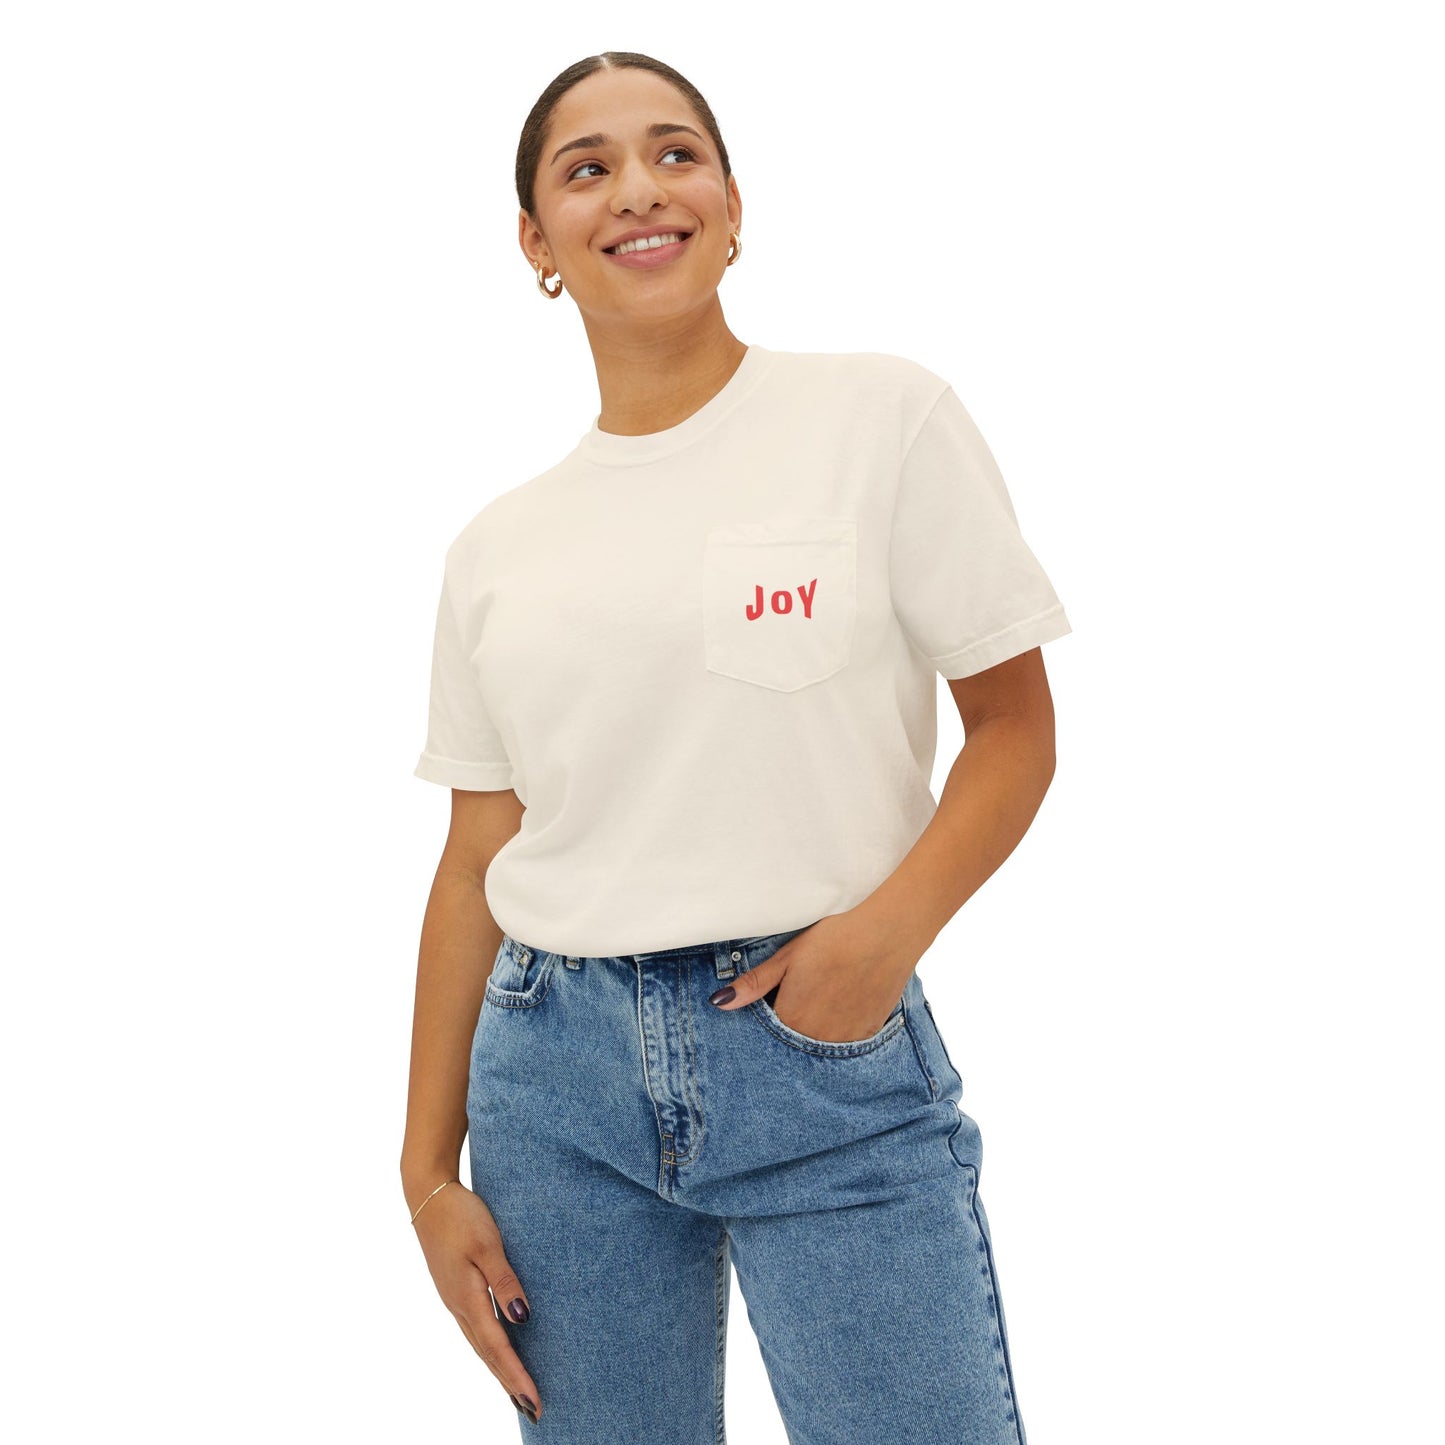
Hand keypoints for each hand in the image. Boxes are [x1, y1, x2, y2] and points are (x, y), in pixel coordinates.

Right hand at [408, 1179, 542, 1424]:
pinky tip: (497, 1349)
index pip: (497, 1347)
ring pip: (480, 1344)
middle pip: (488, 1354)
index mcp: (467, 1299)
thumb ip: (505, 1281)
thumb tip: (522, 1319)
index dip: (516, 1376)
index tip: (533, 1402)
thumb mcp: (488, 1244)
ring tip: (517, 1391)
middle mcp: (459, 1306)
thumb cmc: (461, 1216)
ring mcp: (455, 1299)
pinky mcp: (455, 1289)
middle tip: (532, 1409)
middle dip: (509, 1382)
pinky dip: (489, 1348)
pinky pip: (475, 1329)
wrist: (429, 1197)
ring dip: (499, 1369)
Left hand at [710, 909, 924, 1042]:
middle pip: (795, 1042)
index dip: (769, 1018)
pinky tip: (844, 1003)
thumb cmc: (833, 938)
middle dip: (791, 1027)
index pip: (769, 1035)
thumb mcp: (788, 957)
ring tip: (824, 999)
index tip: (774, 1003)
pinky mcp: (870, 1032)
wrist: (886, 931)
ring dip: (816, 1031)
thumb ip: (754, 984)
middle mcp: (818, 1036)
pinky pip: (847, 1042)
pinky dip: (841, 1029)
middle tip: (803, 996)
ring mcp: (847, 1038)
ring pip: (821, 1044)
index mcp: (792, 1017)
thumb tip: (719, 1002)